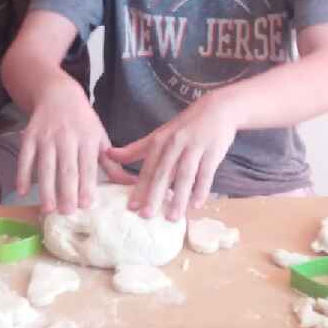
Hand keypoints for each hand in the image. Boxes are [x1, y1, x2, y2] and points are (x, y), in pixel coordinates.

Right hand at [17, 75, 135, 214]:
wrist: (59, 94)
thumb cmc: (83, 121)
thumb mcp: (100, 138)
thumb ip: (113, 164)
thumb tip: (134, 184)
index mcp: (87, 138)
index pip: (87, 165)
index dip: (86, 184)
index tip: (86, 204)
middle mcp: (67, 137)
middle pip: (66, 167)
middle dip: (66, 190)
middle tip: (67, 212)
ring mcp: (46, 137)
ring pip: (45, 165)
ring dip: (46, 188)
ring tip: (48, 209)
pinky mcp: (30, 136)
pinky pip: (25, 157)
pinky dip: (22, 174)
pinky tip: (22, 191)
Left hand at [107, 93, 236, 220]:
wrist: (218, 109)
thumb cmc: (186, 126)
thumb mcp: (160, 134)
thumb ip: (136, 148)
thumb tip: (109, 154)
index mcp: (160, 140)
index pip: (148, 168)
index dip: (139, 187)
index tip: (131, 207)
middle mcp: (175, 144)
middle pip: (164, 173)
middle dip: (154, 195)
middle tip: (147, 216)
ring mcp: (195, 147)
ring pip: (185, 175)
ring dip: (179, 197)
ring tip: (173, 217)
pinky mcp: (213, 151)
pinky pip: (206, 173)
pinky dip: (201, 190)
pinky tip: (196, 205)